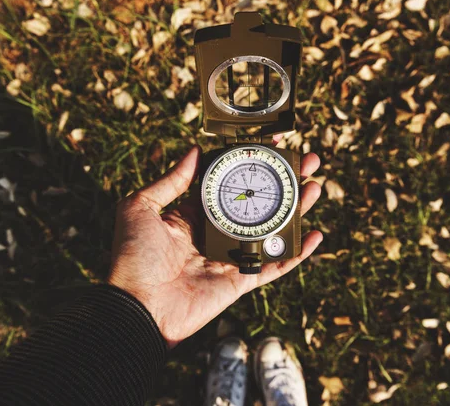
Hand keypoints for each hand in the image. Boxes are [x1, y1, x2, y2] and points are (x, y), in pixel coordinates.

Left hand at [108, 144, 322, 347]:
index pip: (231, 182)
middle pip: (259, 202)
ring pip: (272, 230)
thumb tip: (194, 150)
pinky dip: (296, 254)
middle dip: (284, 182)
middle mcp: (217, 232)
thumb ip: (171, 181)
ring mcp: (232, 257)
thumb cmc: (133, 256)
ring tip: (315, 187)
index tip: (274, 144)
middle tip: (307, 163)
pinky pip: (274, 266)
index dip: (252, 164)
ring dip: (296, 210)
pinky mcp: (241, 281)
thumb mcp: (141, 207)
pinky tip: (316, 236)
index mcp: (194, 213)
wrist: (137, 305)